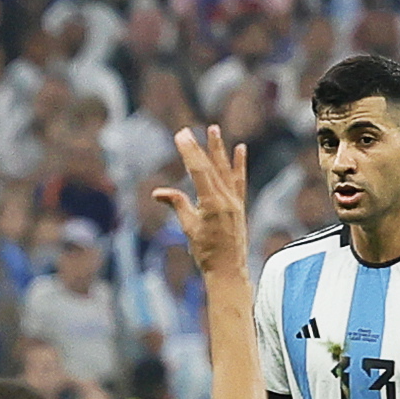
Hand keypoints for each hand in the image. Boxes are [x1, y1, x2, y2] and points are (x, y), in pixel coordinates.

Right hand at [148, 124, 247, 275]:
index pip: (199, 172)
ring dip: (219, 149)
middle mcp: (226, 199)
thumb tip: (159, 192)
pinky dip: (238, 164)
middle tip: (188, 130)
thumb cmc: (206, 252)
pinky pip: (239, 180)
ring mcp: (235, 201)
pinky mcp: (239, 205)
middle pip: (211, 167)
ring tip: (214, 130)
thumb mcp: (188, 228)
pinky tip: (240, 149)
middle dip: (198, 147)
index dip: (189, 152)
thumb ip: (178, 205)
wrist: (229, 269)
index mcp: (212, 204)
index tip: (180, 135)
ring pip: (225, 170)